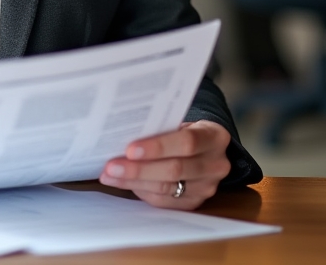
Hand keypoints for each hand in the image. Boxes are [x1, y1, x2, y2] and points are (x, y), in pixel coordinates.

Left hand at [100, 120, 230, 209]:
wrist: (205, 148)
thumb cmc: (184, 129)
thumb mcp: (180, 121)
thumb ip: (159, 127)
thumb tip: (121, 133)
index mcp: (214, 137)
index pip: (187, 142)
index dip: (158, 147)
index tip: (130, 149)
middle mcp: (216, 165)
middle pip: (175, 169)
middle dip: (139, 169)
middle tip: (111, 166)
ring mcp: (207, 187)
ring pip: (167, 188)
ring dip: (134, 182)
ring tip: (110, 175)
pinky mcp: (195, 203)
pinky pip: (165, 201)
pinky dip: (141, 191)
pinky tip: (122, 183)